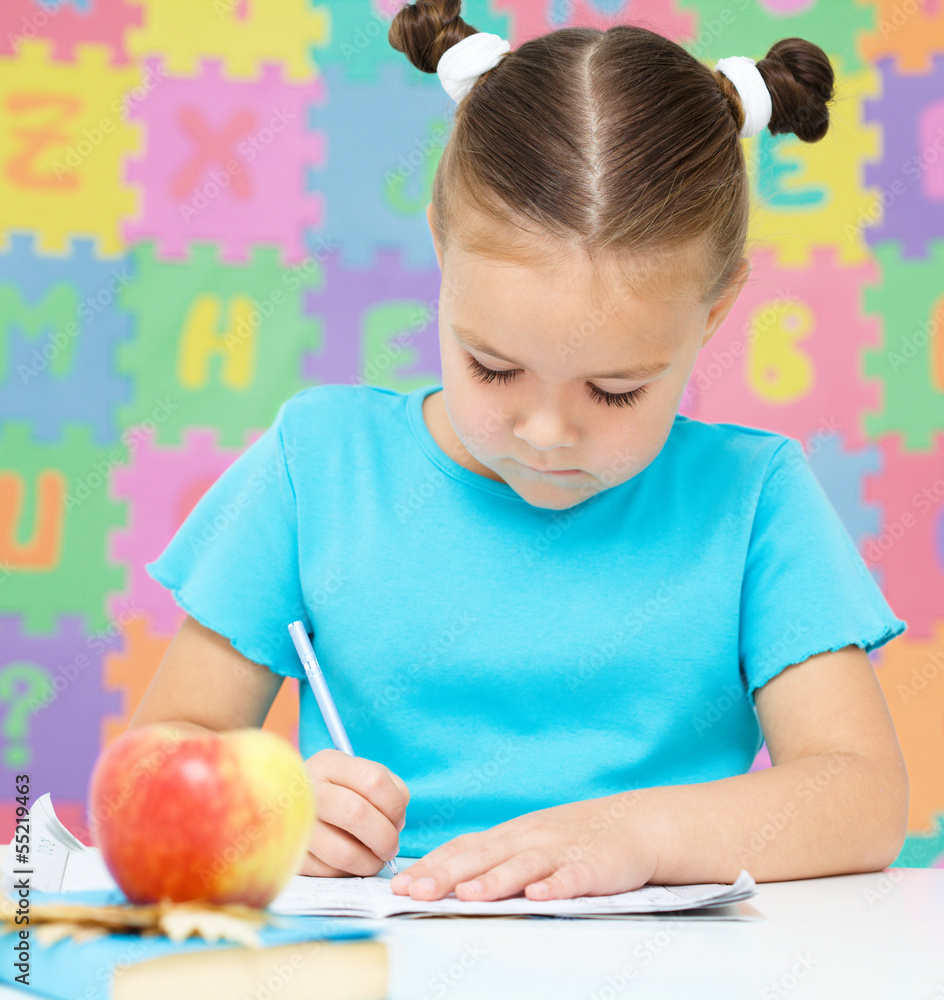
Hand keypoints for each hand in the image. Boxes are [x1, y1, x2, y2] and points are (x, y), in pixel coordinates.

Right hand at [297, 748, 409, 876]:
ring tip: (374, 858)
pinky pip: (328, 872)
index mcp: (328, 763)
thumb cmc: (337, 791)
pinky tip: (350, 862)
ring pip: (343, 852)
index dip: (395, 806)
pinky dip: (348, 872)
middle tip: (391, 847)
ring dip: (370, 862)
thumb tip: (397, 823)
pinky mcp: (292, 855)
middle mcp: (307, 789)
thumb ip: (387, 789)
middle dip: (385, 837)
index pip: (373, 780)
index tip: (398, 820)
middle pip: (356, 813)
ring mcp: (294, 824)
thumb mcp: (359, 776)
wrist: (285, 806)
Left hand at [389, 793, 657, 901]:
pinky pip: (573, 876)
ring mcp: (561, 850)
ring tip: (468, 895)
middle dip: (447, 874)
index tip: (400, 884)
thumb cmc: (572, 839)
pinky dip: (556, 886)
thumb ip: (490, 860)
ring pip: (523, 865)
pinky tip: (540, 896)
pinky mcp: (594, 865)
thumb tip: (440, 882)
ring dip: (495, 881)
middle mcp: (529, 838)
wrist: (634, 824)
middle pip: (483, 856)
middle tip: (416, 890)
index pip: (463, 848)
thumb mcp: (527, 843)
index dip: (432, 865)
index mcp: (510, 835)